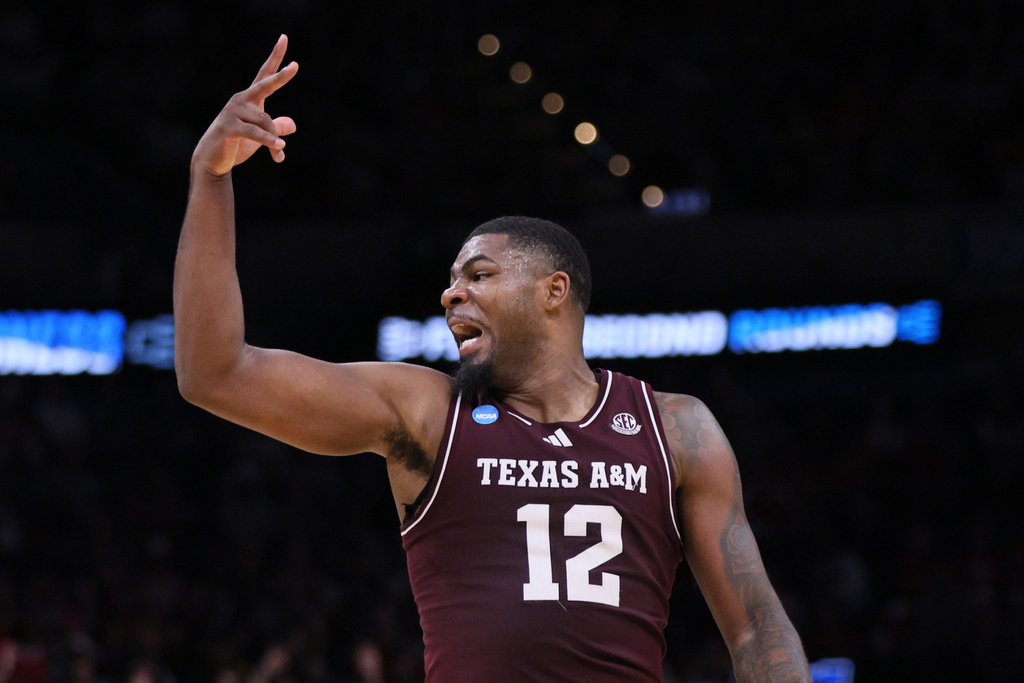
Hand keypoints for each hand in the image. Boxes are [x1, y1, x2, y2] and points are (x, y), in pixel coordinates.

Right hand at [192, 34, 298, 176]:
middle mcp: (241, 100)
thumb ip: (275, 128)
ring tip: (279, 156)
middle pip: (265, 85)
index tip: (284, 38)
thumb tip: (292, 124)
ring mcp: (233, 112)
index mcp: (250, 99)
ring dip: (274, 140)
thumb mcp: (260, 137)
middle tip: (295, 66)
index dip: (275, 58)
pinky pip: (255, 132)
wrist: (212, 160)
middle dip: (280, 76)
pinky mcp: (229, 127)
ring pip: (265, 121)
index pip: (265, 75)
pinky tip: (279, 149)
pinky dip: (269, 141)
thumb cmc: (236, 145)